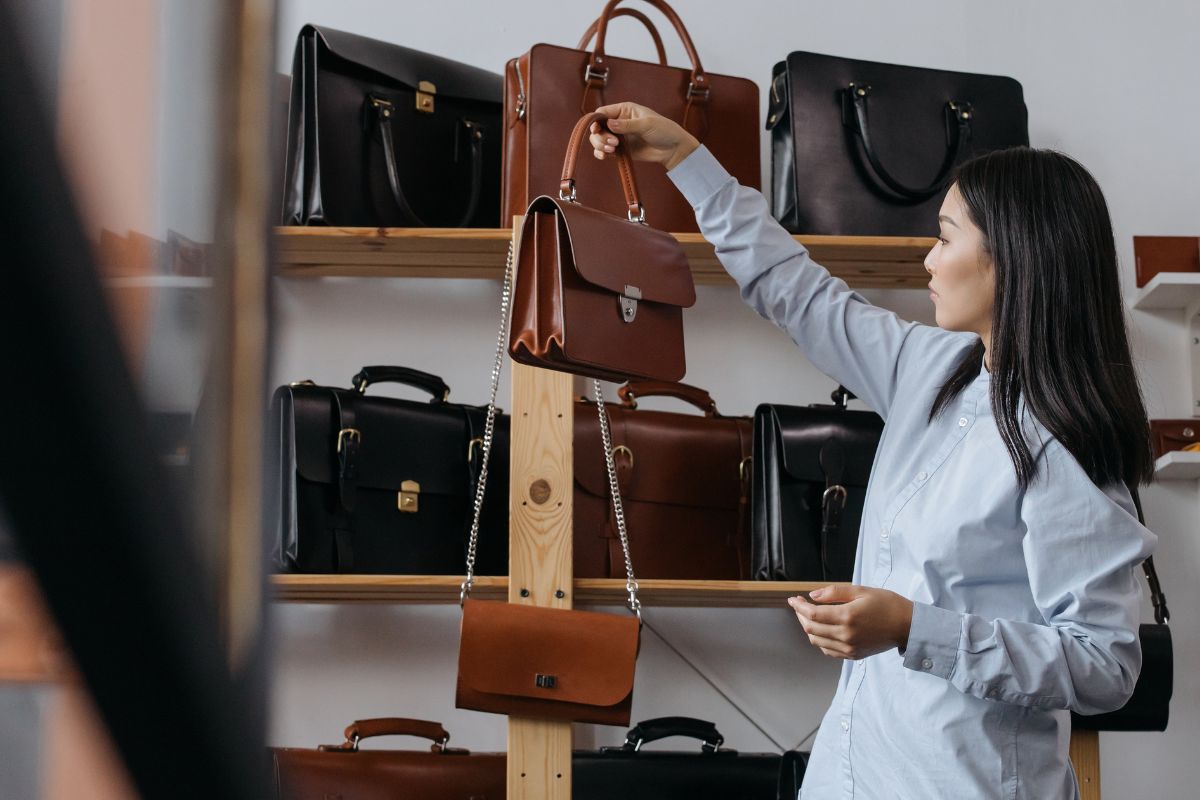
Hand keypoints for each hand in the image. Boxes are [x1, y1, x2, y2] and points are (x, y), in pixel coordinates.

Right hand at [588, 101, 699, 170]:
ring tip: (612, 150)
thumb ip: (627, 125)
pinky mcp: (620, 150)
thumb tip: (609, 124)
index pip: (603, 112)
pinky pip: (604, 151)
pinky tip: (605, 156)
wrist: (673, 149)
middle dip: (600, 136)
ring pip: (599, 140)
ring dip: (600, 145)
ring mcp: (618, 136)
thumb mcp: (646, 124)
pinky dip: (601, 154)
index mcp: (624, 110)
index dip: (596, 121)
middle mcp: (618, 122)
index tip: (597, 130)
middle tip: (613, 143)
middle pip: (598, 127)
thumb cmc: (663, 130)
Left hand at [788, 585, 913, 660]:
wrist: (907, 626)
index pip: (812, 614)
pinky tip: (821, 629)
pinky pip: (828, 650)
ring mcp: (849, 648)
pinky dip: (819, 639)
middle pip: (811, 629)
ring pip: (817, 641)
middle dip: (801, 616)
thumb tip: (812, 596)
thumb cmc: (886, 604)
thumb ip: (835, 592)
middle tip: (800, 605)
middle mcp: (846, 635)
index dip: (799, 606)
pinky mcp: (853, 655)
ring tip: (809, 615)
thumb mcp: (861, 591)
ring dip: (808, 628)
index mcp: (847, 617)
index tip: (793, 599)